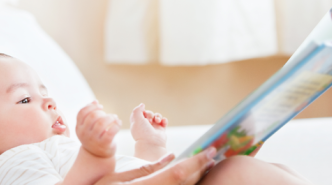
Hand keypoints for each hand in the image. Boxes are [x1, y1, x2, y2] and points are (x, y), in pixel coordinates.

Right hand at [76, 100, 120, 157]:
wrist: (97, 156)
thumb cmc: (94, 137)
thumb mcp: (88, 127)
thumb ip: (89, 115)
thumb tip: (95, 101)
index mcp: (79, 128)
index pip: (82, 113)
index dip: (91, 106)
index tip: (100, 106)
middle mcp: (84, 134)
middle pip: (93, 116)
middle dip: (103, 112)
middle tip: (109, 115)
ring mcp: (93, 140)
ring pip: (102, 122)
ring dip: (111, 117)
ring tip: (115, 118)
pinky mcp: (104, 144)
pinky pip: (111, 131)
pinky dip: (116, 124)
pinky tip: (119, 122)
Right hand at [95, 147, 216, 184]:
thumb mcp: (118, 178)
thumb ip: (146, 168)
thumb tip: (170, 156)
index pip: (180, 173)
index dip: (198, 161)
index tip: (211, 150)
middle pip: (186, 181)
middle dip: (202, 167)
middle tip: (214, 153)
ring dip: (197, 176)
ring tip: (206, 162)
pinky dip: (187, 182)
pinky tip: (192, 175)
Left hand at [130, 103, 166, 147]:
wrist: (152, 144)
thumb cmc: (142, 133)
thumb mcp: (136, 119)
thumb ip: (137, 110)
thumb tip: (142, 105)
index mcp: (137, 123)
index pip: (140, 113)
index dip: (142, 112)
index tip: (143, 115)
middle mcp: (145, 125)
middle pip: (149, 113)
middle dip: (150, 114)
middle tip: (149, 121)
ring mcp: (154, 128)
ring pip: (157, 116)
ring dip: (158, 116)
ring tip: (157, 121)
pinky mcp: (161, 130)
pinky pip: (164, 121)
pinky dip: (164, 120)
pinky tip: (162, 122)